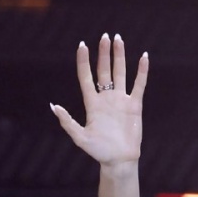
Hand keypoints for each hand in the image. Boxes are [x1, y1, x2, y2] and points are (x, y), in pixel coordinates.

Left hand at [50, 34, 148, 167]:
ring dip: (119, 56)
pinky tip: (144, 57)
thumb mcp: (80, 137)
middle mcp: (106, 98)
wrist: (119, 160)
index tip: (82, 45)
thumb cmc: (98, 151)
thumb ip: (67, 121)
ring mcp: (121, 100)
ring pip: (120, 73)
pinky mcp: (134, 105)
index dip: (84, 61)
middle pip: (104, 70)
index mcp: (92, 104)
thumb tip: (53, 106)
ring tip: (118, 39)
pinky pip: (139, 85)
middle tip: (105, 36)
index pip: (86, 77)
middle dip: (104, 53)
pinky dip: (141, 71)